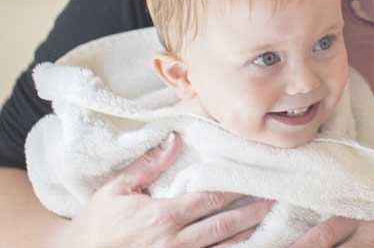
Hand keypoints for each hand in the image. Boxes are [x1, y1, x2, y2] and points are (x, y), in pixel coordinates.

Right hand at [54, 132, 273, 247]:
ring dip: (248, 235)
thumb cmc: (96, 225)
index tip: (256, 178)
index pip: (208, 200)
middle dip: (252, 212)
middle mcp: (173, 243)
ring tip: (271, 221)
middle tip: (275, 199)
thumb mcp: (116, 190)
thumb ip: (148, 166)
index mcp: (161, 218)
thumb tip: (174, 139)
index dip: (235, 189)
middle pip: (223, 226)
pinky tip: (250, 244)